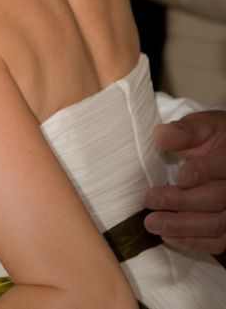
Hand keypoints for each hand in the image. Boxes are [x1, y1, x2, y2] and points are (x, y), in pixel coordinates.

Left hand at [144, 112, 225, 255]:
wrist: (223, 152)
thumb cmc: (208, 138)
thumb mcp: (199, 126)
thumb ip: (183, 131)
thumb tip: (161, 134)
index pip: (221, 165)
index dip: (202, 171)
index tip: (180, 177)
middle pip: (216, 199)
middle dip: (182, 201)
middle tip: (149, 199)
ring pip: (216, 224)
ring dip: (182, 227)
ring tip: (152, 223)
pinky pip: (217, 241)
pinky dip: (193, 242)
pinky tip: (168, 237)